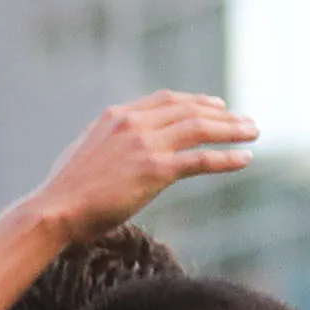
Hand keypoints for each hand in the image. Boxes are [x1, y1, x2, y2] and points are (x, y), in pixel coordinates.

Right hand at [23, 93, 258, 238]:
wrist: (56, 209)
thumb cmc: (67, 193)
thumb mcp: (87, 154)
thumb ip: (108, 145)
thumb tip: (118, 153)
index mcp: (117, 115)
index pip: (166, 100)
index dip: (195, 101)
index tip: (215, 106)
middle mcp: (134, 123)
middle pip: (189, 109)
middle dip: (222, 114)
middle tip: (244, 120)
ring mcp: (146, 144)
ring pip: (200, 128)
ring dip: (231, 130)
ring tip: (253, 133)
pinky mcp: (155, 170)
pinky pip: (200, 160)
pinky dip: (226, 158)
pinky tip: (245, 158)